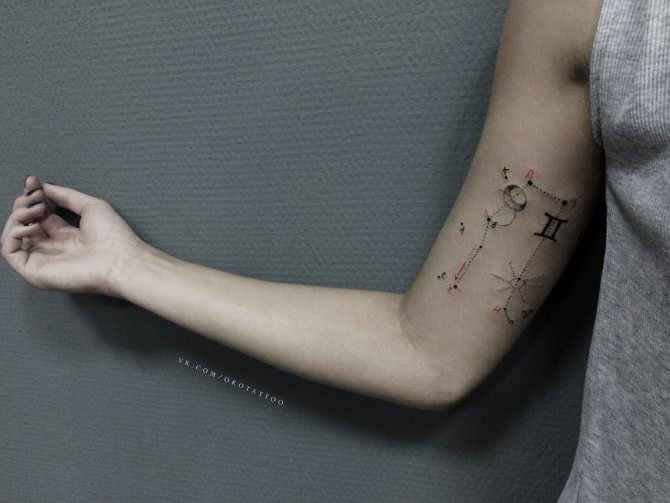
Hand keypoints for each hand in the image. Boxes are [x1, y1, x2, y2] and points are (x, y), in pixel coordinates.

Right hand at [1, 176, 147, 296]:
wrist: (120, 260)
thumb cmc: (113, 236)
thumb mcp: (90, 206)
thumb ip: (65, 196)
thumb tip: (44, 186)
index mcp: (68, 236)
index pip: (40, 216)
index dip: (33, 197)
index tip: (33, 182)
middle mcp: (53, 249)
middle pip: (25, 224)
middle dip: (24, 204)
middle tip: (35, 196)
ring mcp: (43, 261)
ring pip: (13, 236)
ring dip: (17, 216)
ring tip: (36, 209)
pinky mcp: (35, 273)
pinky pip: (9, 252)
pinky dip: (12, 233)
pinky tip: (29, 225)